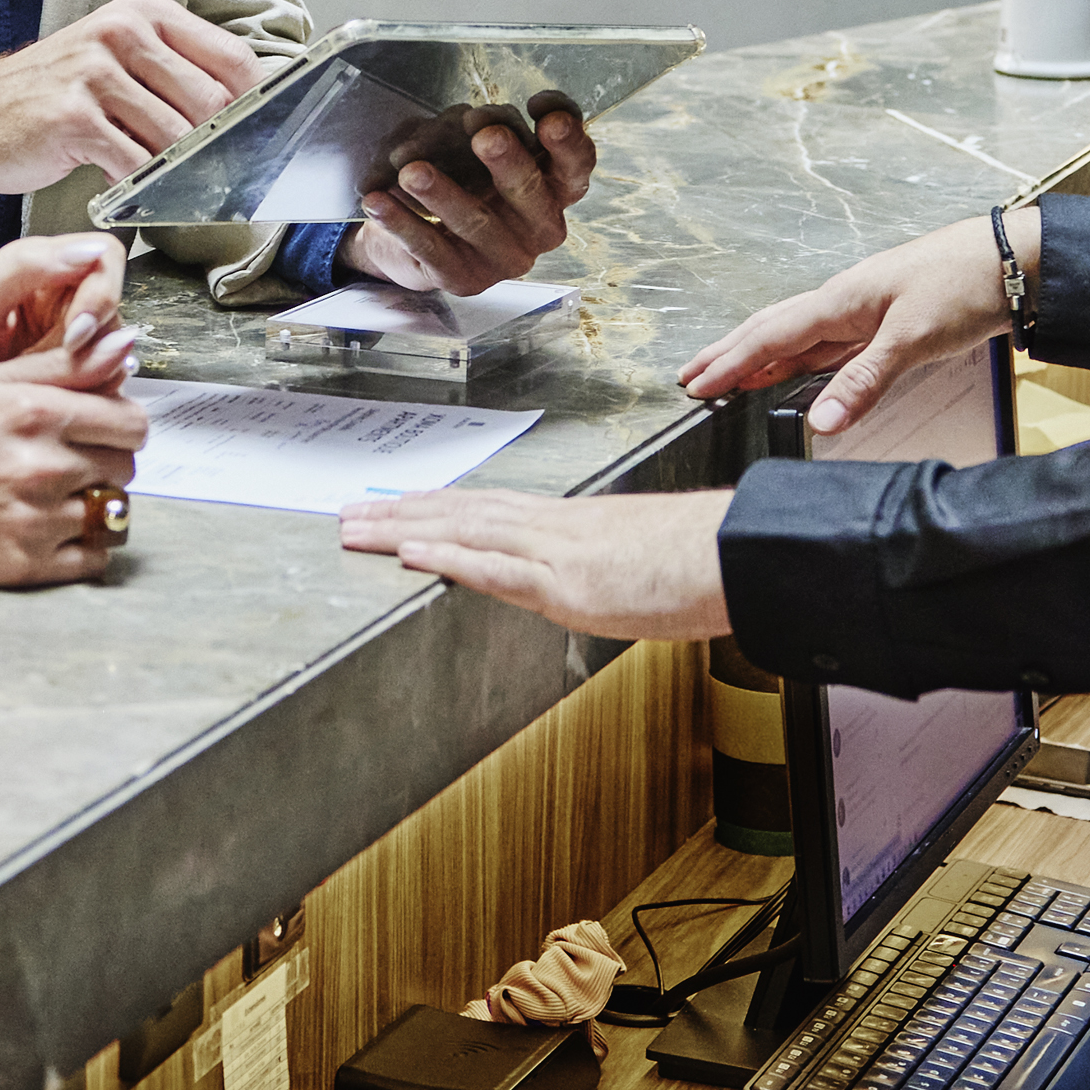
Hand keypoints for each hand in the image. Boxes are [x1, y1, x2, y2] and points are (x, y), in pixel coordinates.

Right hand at [0, 0, 263, 195]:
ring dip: (176, 171)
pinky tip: (124, 183)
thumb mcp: (113, 60)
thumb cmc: (52, 94)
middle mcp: (122, 31)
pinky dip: (139, 184)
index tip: (259, 138)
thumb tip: (243, 117)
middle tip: (211, 174)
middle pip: (212, 101)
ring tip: (162, 180)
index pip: (232, 58)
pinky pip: (135, 163)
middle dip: (216, 147)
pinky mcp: (74, 116)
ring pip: (176, 136)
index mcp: (143, 13)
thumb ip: (172, 75)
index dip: (255, 106)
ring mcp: (95, 72)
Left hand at [0, 233, 134, 428]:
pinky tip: (57, 404)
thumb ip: (21, 268)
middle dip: (98, 340)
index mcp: (39, 268)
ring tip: (49, 391)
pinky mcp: (74, 376)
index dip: (102, 292)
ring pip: (116, 345)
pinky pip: (106, 379)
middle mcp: (60, 298)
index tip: (76, 335)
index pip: (103, 256)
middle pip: (116, 303)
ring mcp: (69, 338)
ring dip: (95, 372)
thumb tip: (86, 250)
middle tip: (64, 371)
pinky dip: (89, 394)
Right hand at [0, 330, 150, 588]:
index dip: (118, 423)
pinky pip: (93, 558)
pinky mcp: (25, 565)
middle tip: (66, 459)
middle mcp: (43, 467)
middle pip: (126, 466)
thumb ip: (60, 365)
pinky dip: (81, 545)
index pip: (131, 422)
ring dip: (91, 502)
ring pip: (112, 511)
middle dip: (104, 460)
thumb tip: (125, 343)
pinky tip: (48, 527)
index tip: (97, 428)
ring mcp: (36, 521)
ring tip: (48, 493)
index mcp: (36, 413)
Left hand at [338, 484, 734, 642]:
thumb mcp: (645, 562)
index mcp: (573, 525)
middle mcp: (556, 528)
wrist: (742, 554)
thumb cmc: (708, 559)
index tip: (397, 507)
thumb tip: (599, 582)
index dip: (438, 509)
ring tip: (356, 529)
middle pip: (464, 514)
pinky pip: (499, 568)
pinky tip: (412, 555)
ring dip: (405, 531)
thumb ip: (610, 570)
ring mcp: (559, 552)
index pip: (490, 510)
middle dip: (402, 515)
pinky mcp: (569, 582)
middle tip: (347, 513)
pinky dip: (451, 559)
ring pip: (466, 533)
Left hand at [349, 101, 596, 295]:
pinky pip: (432, 250)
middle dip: (510, 163)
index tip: (545, 112)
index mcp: (554, 189)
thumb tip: (479, 121)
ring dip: (443, 194)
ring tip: (412, 172)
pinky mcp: (464, 280)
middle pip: (533, 194)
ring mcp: (505, 259)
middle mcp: (539, 228)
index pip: (576, 165)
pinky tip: (379, 202)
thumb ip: (489, 124)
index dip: (568, 140)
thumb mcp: (476, 140)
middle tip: (486, 136)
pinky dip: (403, 223)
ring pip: (477, 223)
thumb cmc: (460, 175)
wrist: (415, 224)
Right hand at [679, 212, 1027, 440]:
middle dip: (730, 354)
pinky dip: (801, 357)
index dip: (730, 362)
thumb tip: (822, 420)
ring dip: (762, 356)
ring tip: (731, 375)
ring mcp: (865, 308)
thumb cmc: (967, 282)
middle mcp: (845, 300)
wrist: (1015, 259)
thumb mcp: (913, 338)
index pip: (771, 335)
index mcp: (841, 300)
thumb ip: (864, 381)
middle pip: (773, 329)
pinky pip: (829, 341)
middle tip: (693, 376)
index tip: (696, 383)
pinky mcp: (887, 318)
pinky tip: (798, 368)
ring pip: (799, 335)